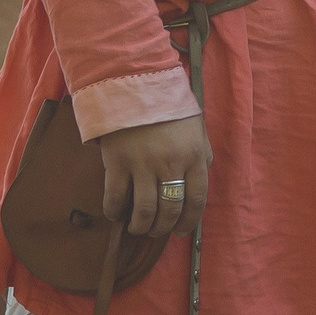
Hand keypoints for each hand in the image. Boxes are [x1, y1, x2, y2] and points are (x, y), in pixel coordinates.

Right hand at [97, 113, 210, 238]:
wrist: (135, 84)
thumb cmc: (168, 108)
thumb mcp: (196, 129)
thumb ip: (201, 156)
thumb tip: (199, 182)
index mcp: (194, 157)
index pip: (196, 201)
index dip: (188, 222)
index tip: (180, 230)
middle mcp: (171, 164)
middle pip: (170, 210)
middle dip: (162, 228)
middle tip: (155, 230)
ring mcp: (143, 164)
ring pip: (144, 211)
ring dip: (141, 226)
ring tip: (137, 227)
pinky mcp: (117, 162)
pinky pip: (115, 197)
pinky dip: (114, 212)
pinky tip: (115, 214)